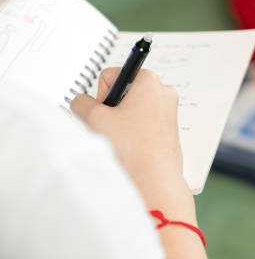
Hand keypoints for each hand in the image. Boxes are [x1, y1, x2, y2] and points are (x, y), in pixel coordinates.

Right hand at [71, 69, 205, 258]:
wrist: (154, 183)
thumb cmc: (132, 150)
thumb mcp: (94, 118)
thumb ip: (81, 102)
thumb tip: (82, 102)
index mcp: (150, 81)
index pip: (111, 75)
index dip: (102, 95)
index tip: (107, 112)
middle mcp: (163, 93)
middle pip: (122, 94)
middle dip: (111, 110)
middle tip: (113, 129)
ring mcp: (168, 113)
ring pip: (130, 112)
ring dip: (120, 124)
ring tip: (122, 142)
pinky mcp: (168, 131)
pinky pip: (141, 127)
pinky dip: (132, 135)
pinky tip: (131, 150)